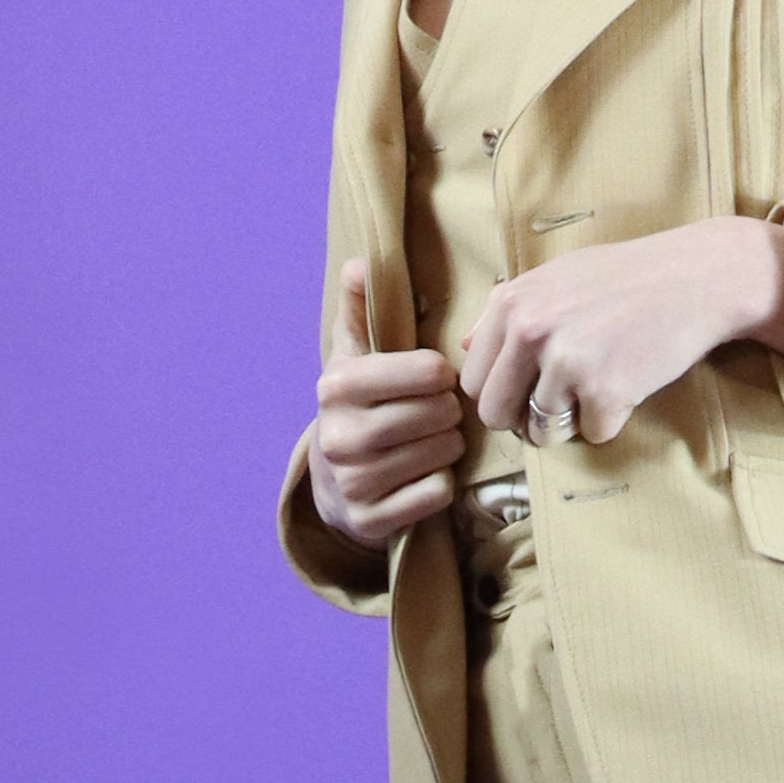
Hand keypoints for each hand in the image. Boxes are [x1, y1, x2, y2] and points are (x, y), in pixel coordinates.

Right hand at [309, 259, 465, 546]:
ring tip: (439, 439)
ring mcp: (352, 482)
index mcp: (336, 385)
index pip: (425, 372)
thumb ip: (361, 307)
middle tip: (443, 413)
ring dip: (450, 446)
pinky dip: (443, 483)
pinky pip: (435, 495)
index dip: (442, 375)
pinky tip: (430, 473)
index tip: (437, 379)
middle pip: (437, 415)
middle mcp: (339, 435)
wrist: (333, 485)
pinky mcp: (369, 521)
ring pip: (440, 454)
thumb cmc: (357, 406)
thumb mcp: (354, 354)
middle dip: (449, 412)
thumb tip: (361, 261)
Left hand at [458, 216, 783, 448]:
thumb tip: (464, 345)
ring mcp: (567, 362)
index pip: (474, 380)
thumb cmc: (626, 277)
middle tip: (558, 406)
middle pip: (496, 415)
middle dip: (523, 421)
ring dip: (569, 423)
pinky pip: (593, 434)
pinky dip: (612, 420)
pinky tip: (629, 385)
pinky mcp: (606, 391)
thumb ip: (506, 311)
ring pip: (542, 432)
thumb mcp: (555, 277)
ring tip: (597, 388)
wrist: (696, 277)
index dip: (500, 394)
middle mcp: (530, 331)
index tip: (526, 392)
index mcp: (511, 304)